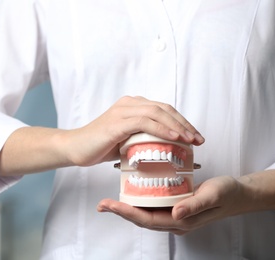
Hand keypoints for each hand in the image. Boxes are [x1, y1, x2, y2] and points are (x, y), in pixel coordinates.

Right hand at [65, 96, 204, 166]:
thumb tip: (166, 148)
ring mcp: (122, 112)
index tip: (195, 136)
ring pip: (157, 113)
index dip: (182, 122)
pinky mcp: (117, 123)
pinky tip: (174, 138)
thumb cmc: (100, 146)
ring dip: (177, 127)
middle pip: (164, 109)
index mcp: (132, 106)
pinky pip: (144, 122)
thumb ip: (143, 138)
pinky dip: (162, 130)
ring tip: (191, 140)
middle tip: (199, 140)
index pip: (164, 110)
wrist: (75, 148)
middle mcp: (129, 104)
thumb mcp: (127, 141)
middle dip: (185, 124)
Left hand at [97, 176, 245, 234]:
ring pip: (145, 214)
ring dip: (127, 209)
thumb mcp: (213, 195)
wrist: (239, 194)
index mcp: (182, 220)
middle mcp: (175, 220)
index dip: (127, 213)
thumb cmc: (227, 193)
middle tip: (102, 204)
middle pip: (142, 219)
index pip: (148, 219)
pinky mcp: (176, 206)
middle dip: (120, 212)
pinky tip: (131, 194)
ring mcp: (175, 215)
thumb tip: (175, 214)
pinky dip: (139, 202)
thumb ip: (194, 205)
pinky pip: (153, 206)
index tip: (110, 205)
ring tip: (110, 202)